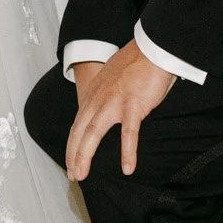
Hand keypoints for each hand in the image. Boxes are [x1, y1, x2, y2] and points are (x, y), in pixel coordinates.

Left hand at [66, 40, 175, 182]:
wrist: (152, 48)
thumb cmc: (137, 62)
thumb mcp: (112, 79)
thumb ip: (106, 95)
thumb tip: (106, 108)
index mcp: (94, 93)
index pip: (78, 123)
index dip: (72, 144)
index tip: (71, 160)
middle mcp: (99, 98)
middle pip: (80, 131)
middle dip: (73, 155)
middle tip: (72, 175)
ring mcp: (114, 102)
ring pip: (93, 133)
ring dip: (84, 155)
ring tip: (82, 175)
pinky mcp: (133, 105)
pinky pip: (128, 133)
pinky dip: (127, 152)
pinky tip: (128, 168)